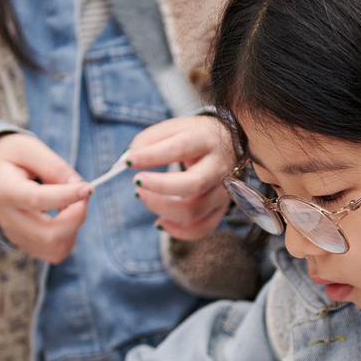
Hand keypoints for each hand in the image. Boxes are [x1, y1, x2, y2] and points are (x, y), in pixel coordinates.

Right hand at [0, 133, 90, 263]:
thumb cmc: (8, 157)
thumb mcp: (29, 148)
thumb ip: (55, 166)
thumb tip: (81, 188)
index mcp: (6, 190)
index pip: (37, 200)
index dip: (66, 197)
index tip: (87, 188)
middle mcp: (8, 219)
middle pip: (49, 234)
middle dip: (76, 216)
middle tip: (81, 194)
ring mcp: (15, 235)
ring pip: (55, 249)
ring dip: (74, 229)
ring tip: (71, 205)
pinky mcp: (24, 243)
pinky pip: (54, 252)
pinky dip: (68, 238)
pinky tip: (64, 218)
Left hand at [125, 116, 234, 240]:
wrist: (233, 144)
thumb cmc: (198, 137)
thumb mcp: (176, 128)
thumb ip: (151, 139)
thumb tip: (128, 158)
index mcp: (208, 140)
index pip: (179, 148)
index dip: (151, 156)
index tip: (127, 161)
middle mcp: (220, 167)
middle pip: (193, 185)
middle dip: (159, 187)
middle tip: (137, 182)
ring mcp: (223, 191)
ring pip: (195, 211)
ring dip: (163, 209)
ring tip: (142, 196)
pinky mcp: (221, 209)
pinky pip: (203, 228)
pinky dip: (179, 231)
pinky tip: (160, 223)